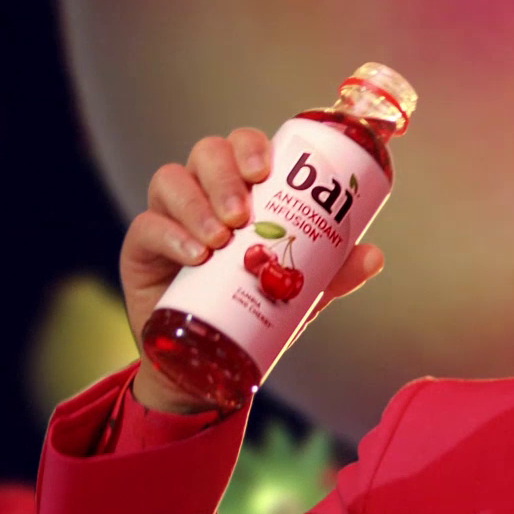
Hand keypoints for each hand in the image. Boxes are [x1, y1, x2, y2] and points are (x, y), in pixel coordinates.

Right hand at [119, 127, 383, 412]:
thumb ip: (331, 274)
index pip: (242, 147)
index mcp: (243, 192)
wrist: (207, 367)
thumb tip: (373, 254)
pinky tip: (194, 256)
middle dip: (224, 174)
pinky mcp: (140, 248)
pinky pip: (146, 226)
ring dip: (197, 204)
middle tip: (242, 213)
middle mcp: (203, 194)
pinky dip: (170, 235)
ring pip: (170, 180)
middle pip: (206, 153)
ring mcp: (168, 217)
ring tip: (221, 239)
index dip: (251, 146)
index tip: (265, 170)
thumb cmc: (253, 313)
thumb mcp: (298, 295)